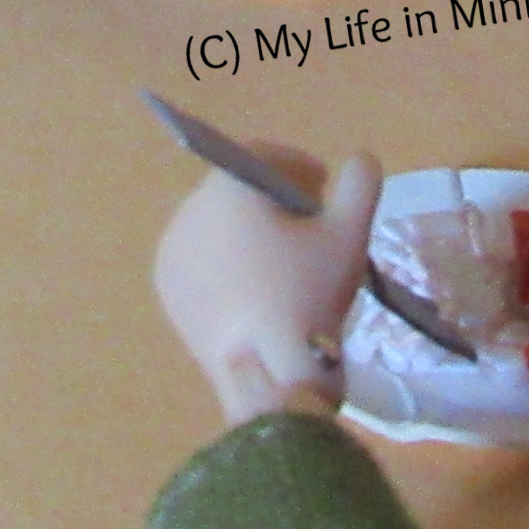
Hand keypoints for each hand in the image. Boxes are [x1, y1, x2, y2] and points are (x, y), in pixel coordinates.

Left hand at [153, 143, 383, 423]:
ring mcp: (173, 256)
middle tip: (309, 224)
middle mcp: (189, 214)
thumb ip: (360, 182)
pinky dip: (227, 262)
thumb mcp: (351, 231)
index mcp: (227, 189)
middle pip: (235, 190)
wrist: (267, 373)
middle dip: (272, 198)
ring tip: (285, 261)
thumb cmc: (310, 293)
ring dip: (248, 230)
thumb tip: (358, 163)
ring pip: (216, 225)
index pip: (259, 155)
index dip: (295, 164)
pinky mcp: (169, 294)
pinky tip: (258, 288)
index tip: (323, 186)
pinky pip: (202, 260)